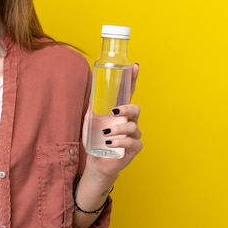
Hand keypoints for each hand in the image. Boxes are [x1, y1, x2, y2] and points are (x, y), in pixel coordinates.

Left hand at [84, 64, 142, 178]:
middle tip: (114, 112)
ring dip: (119, 129)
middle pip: (136, 109)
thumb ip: (92, 106)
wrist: (96, 161)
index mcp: (120, 112)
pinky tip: (110, 142)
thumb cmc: (95, 139)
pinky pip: (132, 142)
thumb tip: (90, 90)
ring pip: (133, 126)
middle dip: (127, 108)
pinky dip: (120, 141)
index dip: (132, 80)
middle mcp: (129, 121)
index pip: (129, 93)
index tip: (134, 66)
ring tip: (106, 134)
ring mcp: (133, 135)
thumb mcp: (90, 120)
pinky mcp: (134, 148)